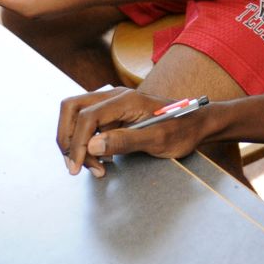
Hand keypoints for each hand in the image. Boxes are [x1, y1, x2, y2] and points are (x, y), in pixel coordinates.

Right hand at [56, 87, 210, 177]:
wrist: (197, 124)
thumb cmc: (182, 130)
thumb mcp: (157, 140)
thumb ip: (125, 141)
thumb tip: (92, 145)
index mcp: (125, 100)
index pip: (86, 116)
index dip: (76, 143)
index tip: (76, 166)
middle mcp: (114, 96)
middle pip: (72, 108)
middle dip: (67, 138)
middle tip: (75, 165)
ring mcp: (112, 104)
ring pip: (77, 117)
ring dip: (76, 142)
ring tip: (93, 167)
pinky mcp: (113, 114)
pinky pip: (88, 125)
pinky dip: (86, 143)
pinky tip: (101, 160)